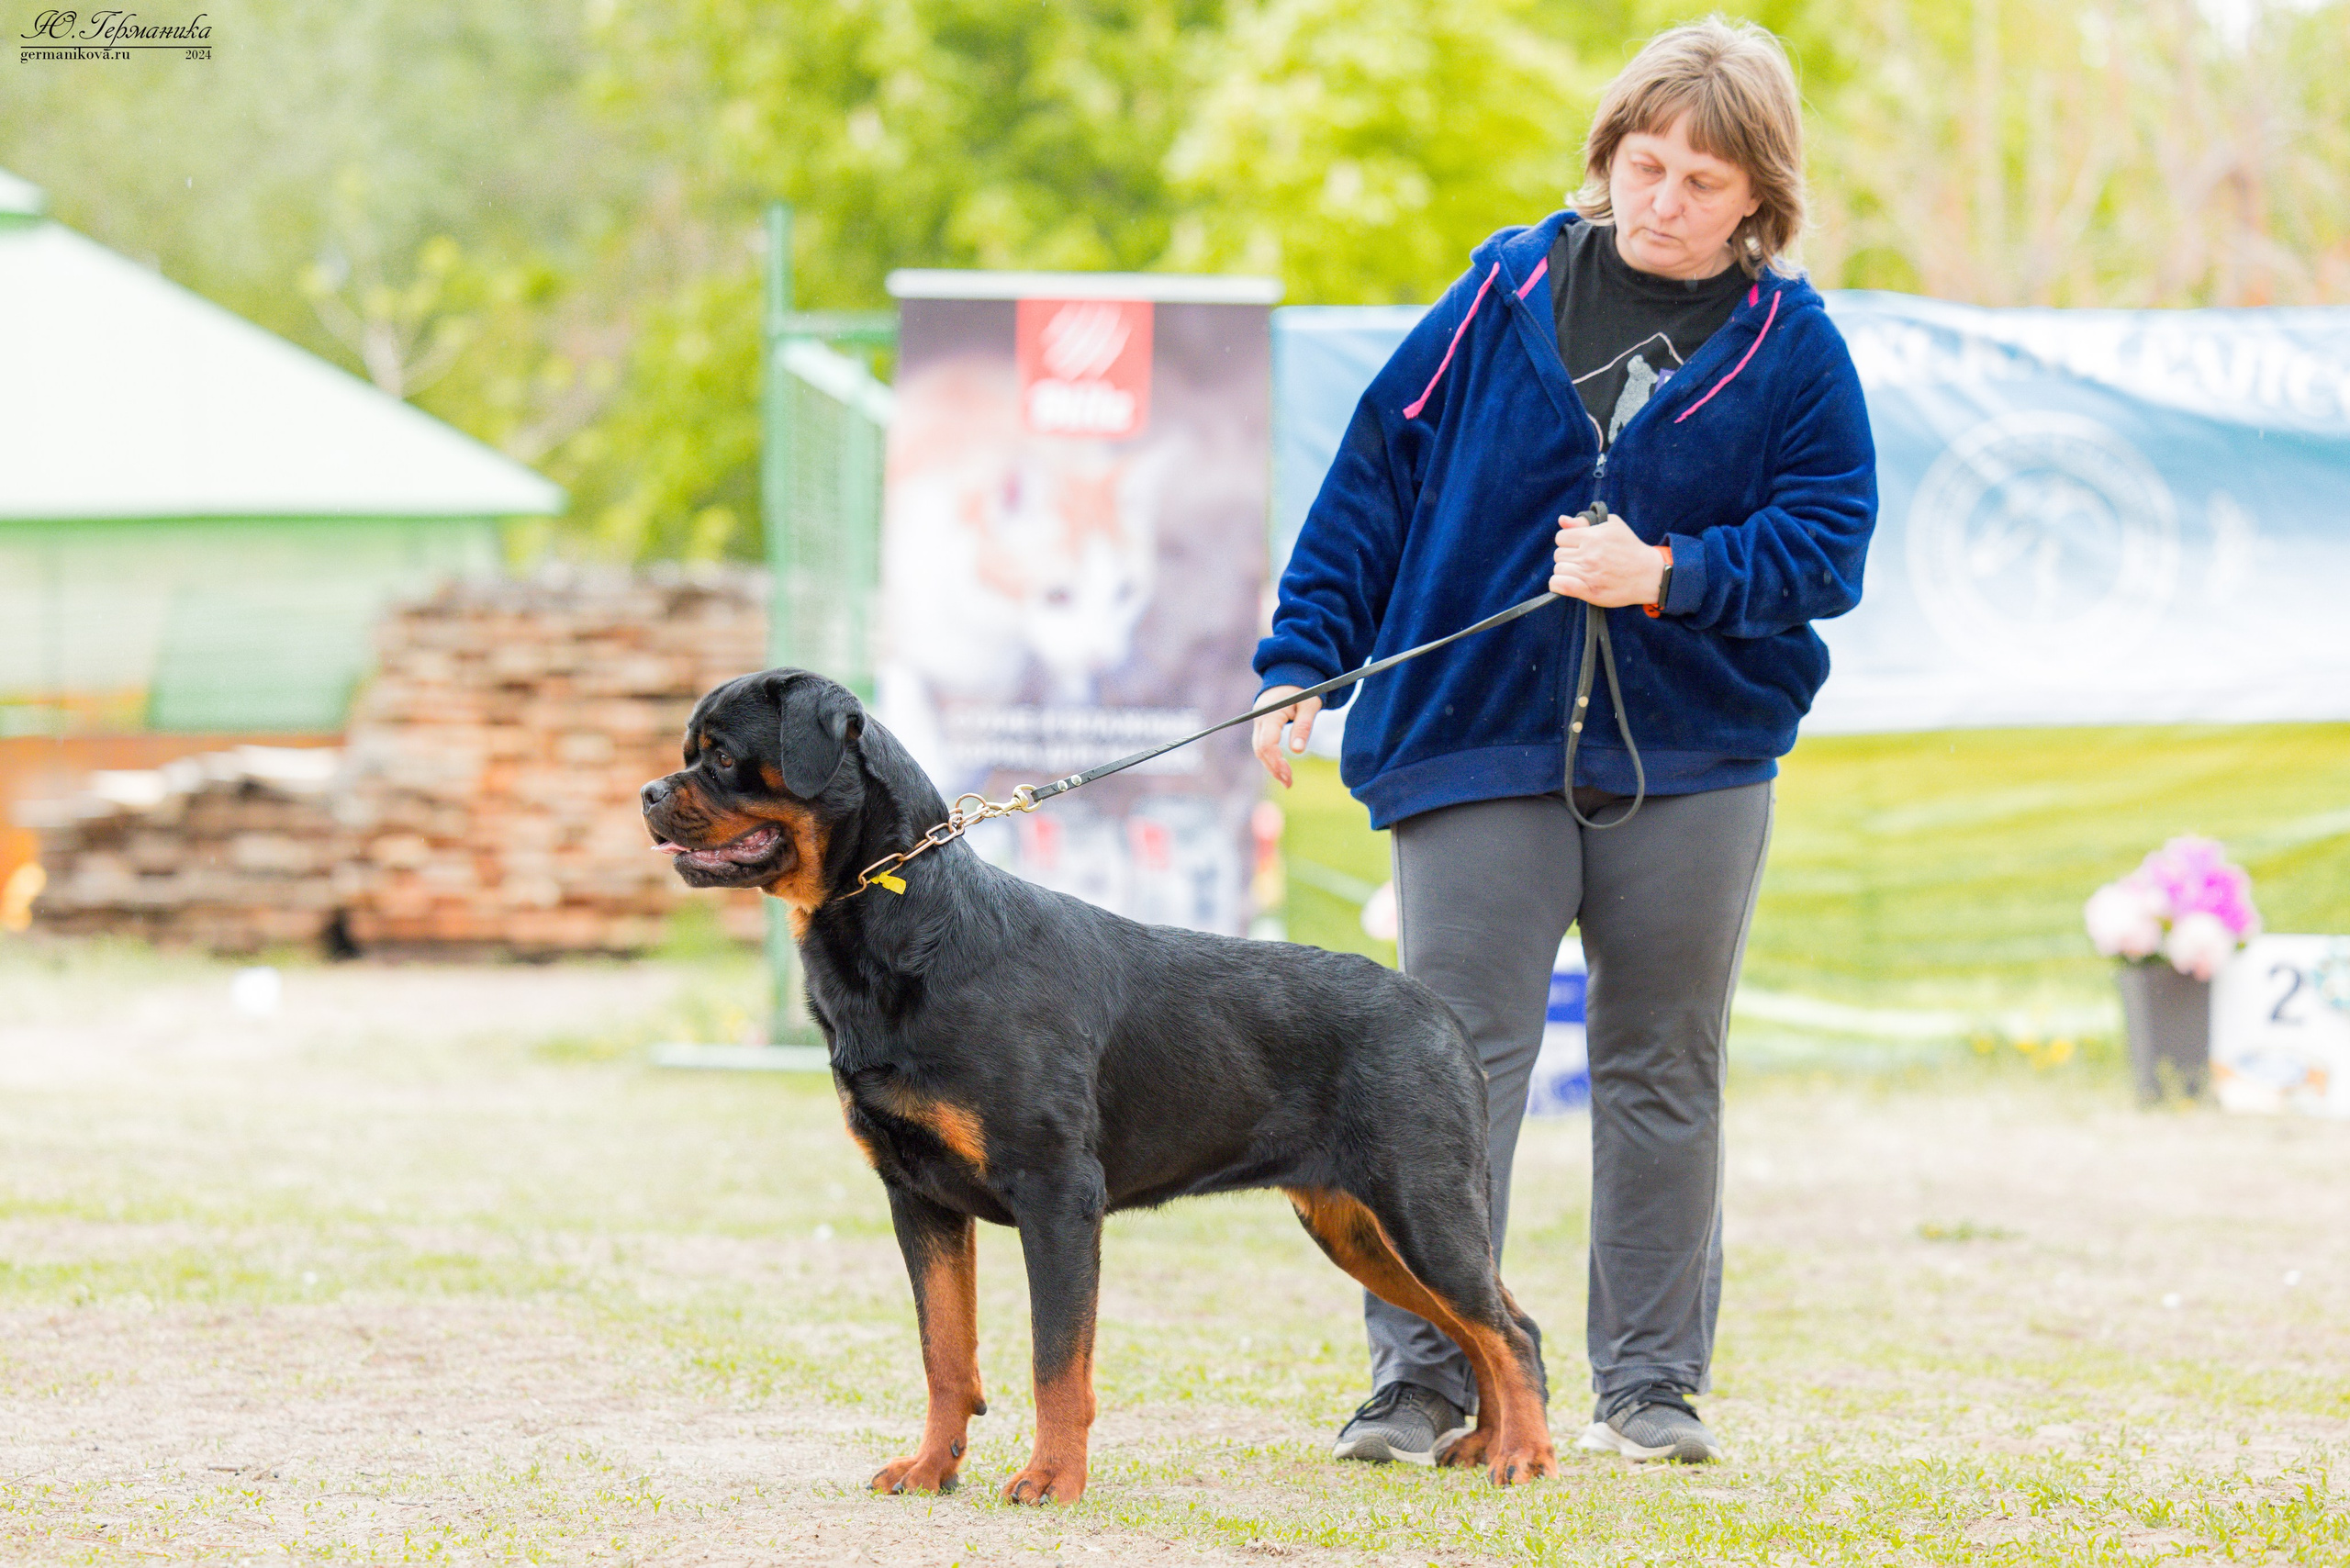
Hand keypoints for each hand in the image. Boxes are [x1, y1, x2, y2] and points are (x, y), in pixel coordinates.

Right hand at [1250, 685, 1321, 788]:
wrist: (1290, 675)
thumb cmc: (1303, 689)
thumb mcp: (1309, 705)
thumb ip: (1303, 727)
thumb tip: (1297, 751)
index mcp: (1270, 713)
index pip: (1267, 743)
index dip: (1276, 761)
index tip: (1288, 775)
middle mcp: (1259, 718)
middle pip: (1260, 750)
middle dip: (1273, 768)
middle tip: (1289, 783)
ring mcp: (1258, 722)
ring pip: (1259, 749)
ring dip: (1271, 766)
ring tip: (1287, 780)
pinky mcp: (1261, 725)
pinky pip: (1262, 745)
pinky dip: (1270, 758)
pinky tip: (1281, 768)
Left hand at [1551, 513, 1665, 607]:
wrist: (1649, 574)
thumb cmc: (1630, 548)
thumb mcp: (1612, 526)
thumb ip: (1584, 522)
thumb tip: (1562, 520)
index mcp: (1593, 537)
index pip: (1561, 537)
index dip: (1568, 542)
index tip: (1578, 547)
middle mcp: (1589, 555)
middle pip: (1558, 555)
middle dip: (1568, 557)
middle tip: (1583, 561)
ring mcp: (1589, 574)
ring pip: (1558, 570)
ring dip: (1566, 571)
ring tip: (1581, 572)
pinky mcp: (1590, 591)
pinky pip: (1559, 585)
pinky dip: (1558, 585)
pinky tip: (1568, 583)